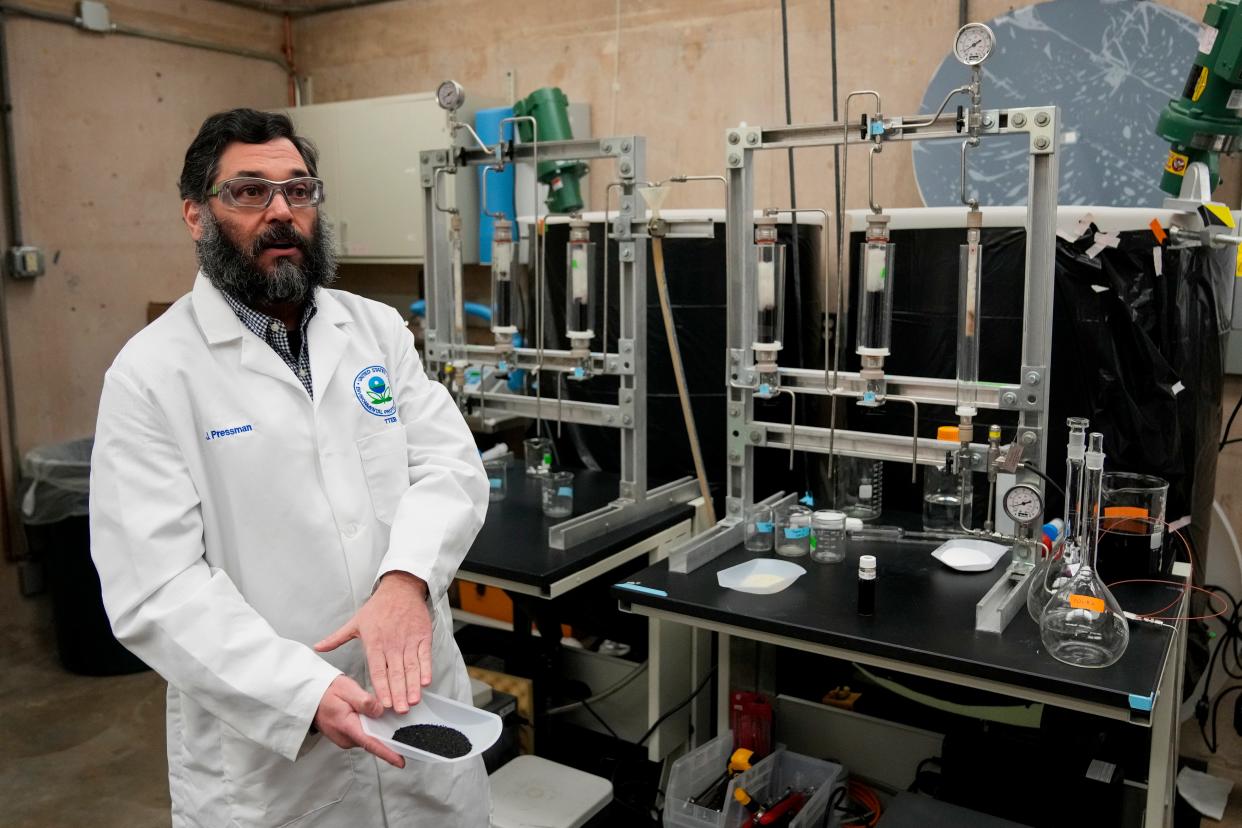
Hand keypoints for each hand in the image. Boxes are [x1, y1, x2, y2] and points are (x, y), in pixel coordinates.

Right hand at [312, 675, 404, 768]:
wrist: (310, 697)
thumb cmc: (327, 692)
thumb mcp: (346, 689)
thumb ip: (364, 700)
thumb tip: (379, 711)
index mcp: (347, 726)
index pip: (370, 743)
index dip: (387, 753)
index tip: (400, 761)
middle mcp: (346, 738)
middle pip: (373, 741)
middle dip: (388, 736)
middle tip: (401, 727)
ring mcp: (346, 739)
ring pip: (369, 737)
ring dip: (378, 730)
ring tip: (386, 717)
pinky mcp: (347, 737)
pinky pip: (363, 734)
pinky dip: (371, 728)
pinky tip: (374, 718)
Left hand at [314, 571, 431, 712]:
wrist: (401, 588)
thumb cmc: (377, 607)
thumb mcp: (355, 622)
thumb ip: (336, 638)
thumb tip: (317, 647)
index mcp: (374, 642)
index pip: (378, 670)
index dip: (381, 687)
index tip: (383, 704)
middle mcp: (392, 643)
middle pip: (395, 672)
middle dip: (398, 693)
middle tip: (400, 711)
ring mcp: (408, 640)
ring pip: (411, 667)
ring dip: (412, 685)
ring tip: (413, 701)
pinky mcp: (423, 636)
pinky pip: (425, 655)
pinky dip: (426, 668)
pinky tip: (426, 682)